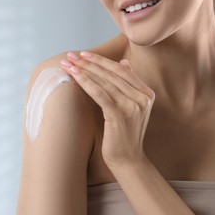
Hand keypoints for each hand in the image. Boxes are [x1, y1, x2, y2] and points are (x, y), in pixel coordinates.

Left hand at [60, 51, 154, 166]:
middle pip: (112, 73)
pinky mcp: (120, 115)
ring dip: (83, 70)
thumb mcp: (131, 107)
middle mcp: (142, 98)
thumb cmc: (125, 134)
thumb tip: (124, 63)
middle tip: (71, 55)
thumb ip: (129, 85)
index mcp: (146, 93)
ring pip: (104, 82)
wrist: (128, 159)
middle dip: (89, 63)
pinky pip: (99, 93)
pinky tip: (74, 76)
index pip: (121, 70)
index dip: (101, 60)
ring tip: (67, 63)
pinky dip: (85, 83)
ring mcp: (132, 106)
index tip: (84, 54)